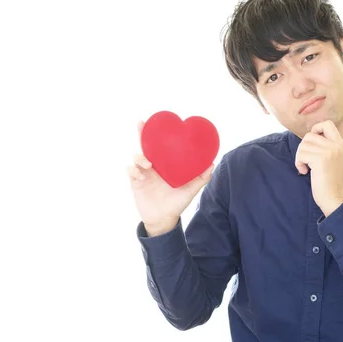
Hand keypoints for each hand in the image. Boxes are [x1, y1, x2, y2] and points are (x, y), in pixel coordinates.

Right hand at [127, 121, 213, 235]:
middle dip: (141, 134)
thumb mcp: (190, 190)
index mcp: (164, 164)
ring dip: (140, 158)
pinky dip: (134, 170)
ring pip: (136, 158)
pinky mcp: (135, 183)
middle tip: (141, 124)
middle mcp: (153, 166)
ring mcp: (143, 173)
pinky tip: (141, 175)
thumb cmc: (177, 203)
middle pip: (144, 146)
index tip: (155, 121)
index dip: (156, 133)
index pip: (159, 145)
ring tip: (148, 164)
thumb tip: (212, 163)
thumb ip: (201, 178)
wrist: (164, 220)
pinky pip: (130, 172)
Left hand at [295, 120, 342, 216]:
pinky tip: (304, 172)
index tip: (312, 143)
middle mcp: (336, 146)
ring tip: (305, 167)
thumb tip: (310, 134)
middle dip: (303, 147)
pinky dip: (298, 163)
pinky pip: (301, 154)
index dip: (315, 129)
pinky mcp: (320, 160)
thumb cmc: (329, 180)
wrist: (333, 197)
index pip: (327, 124)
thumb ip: (326, 146)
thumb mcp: (333, 159)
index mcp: (340, 144)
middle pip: (309, 135)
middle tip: (305, 160)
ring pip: (303, 145)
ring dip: (300, 157)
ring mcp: (329, 152)